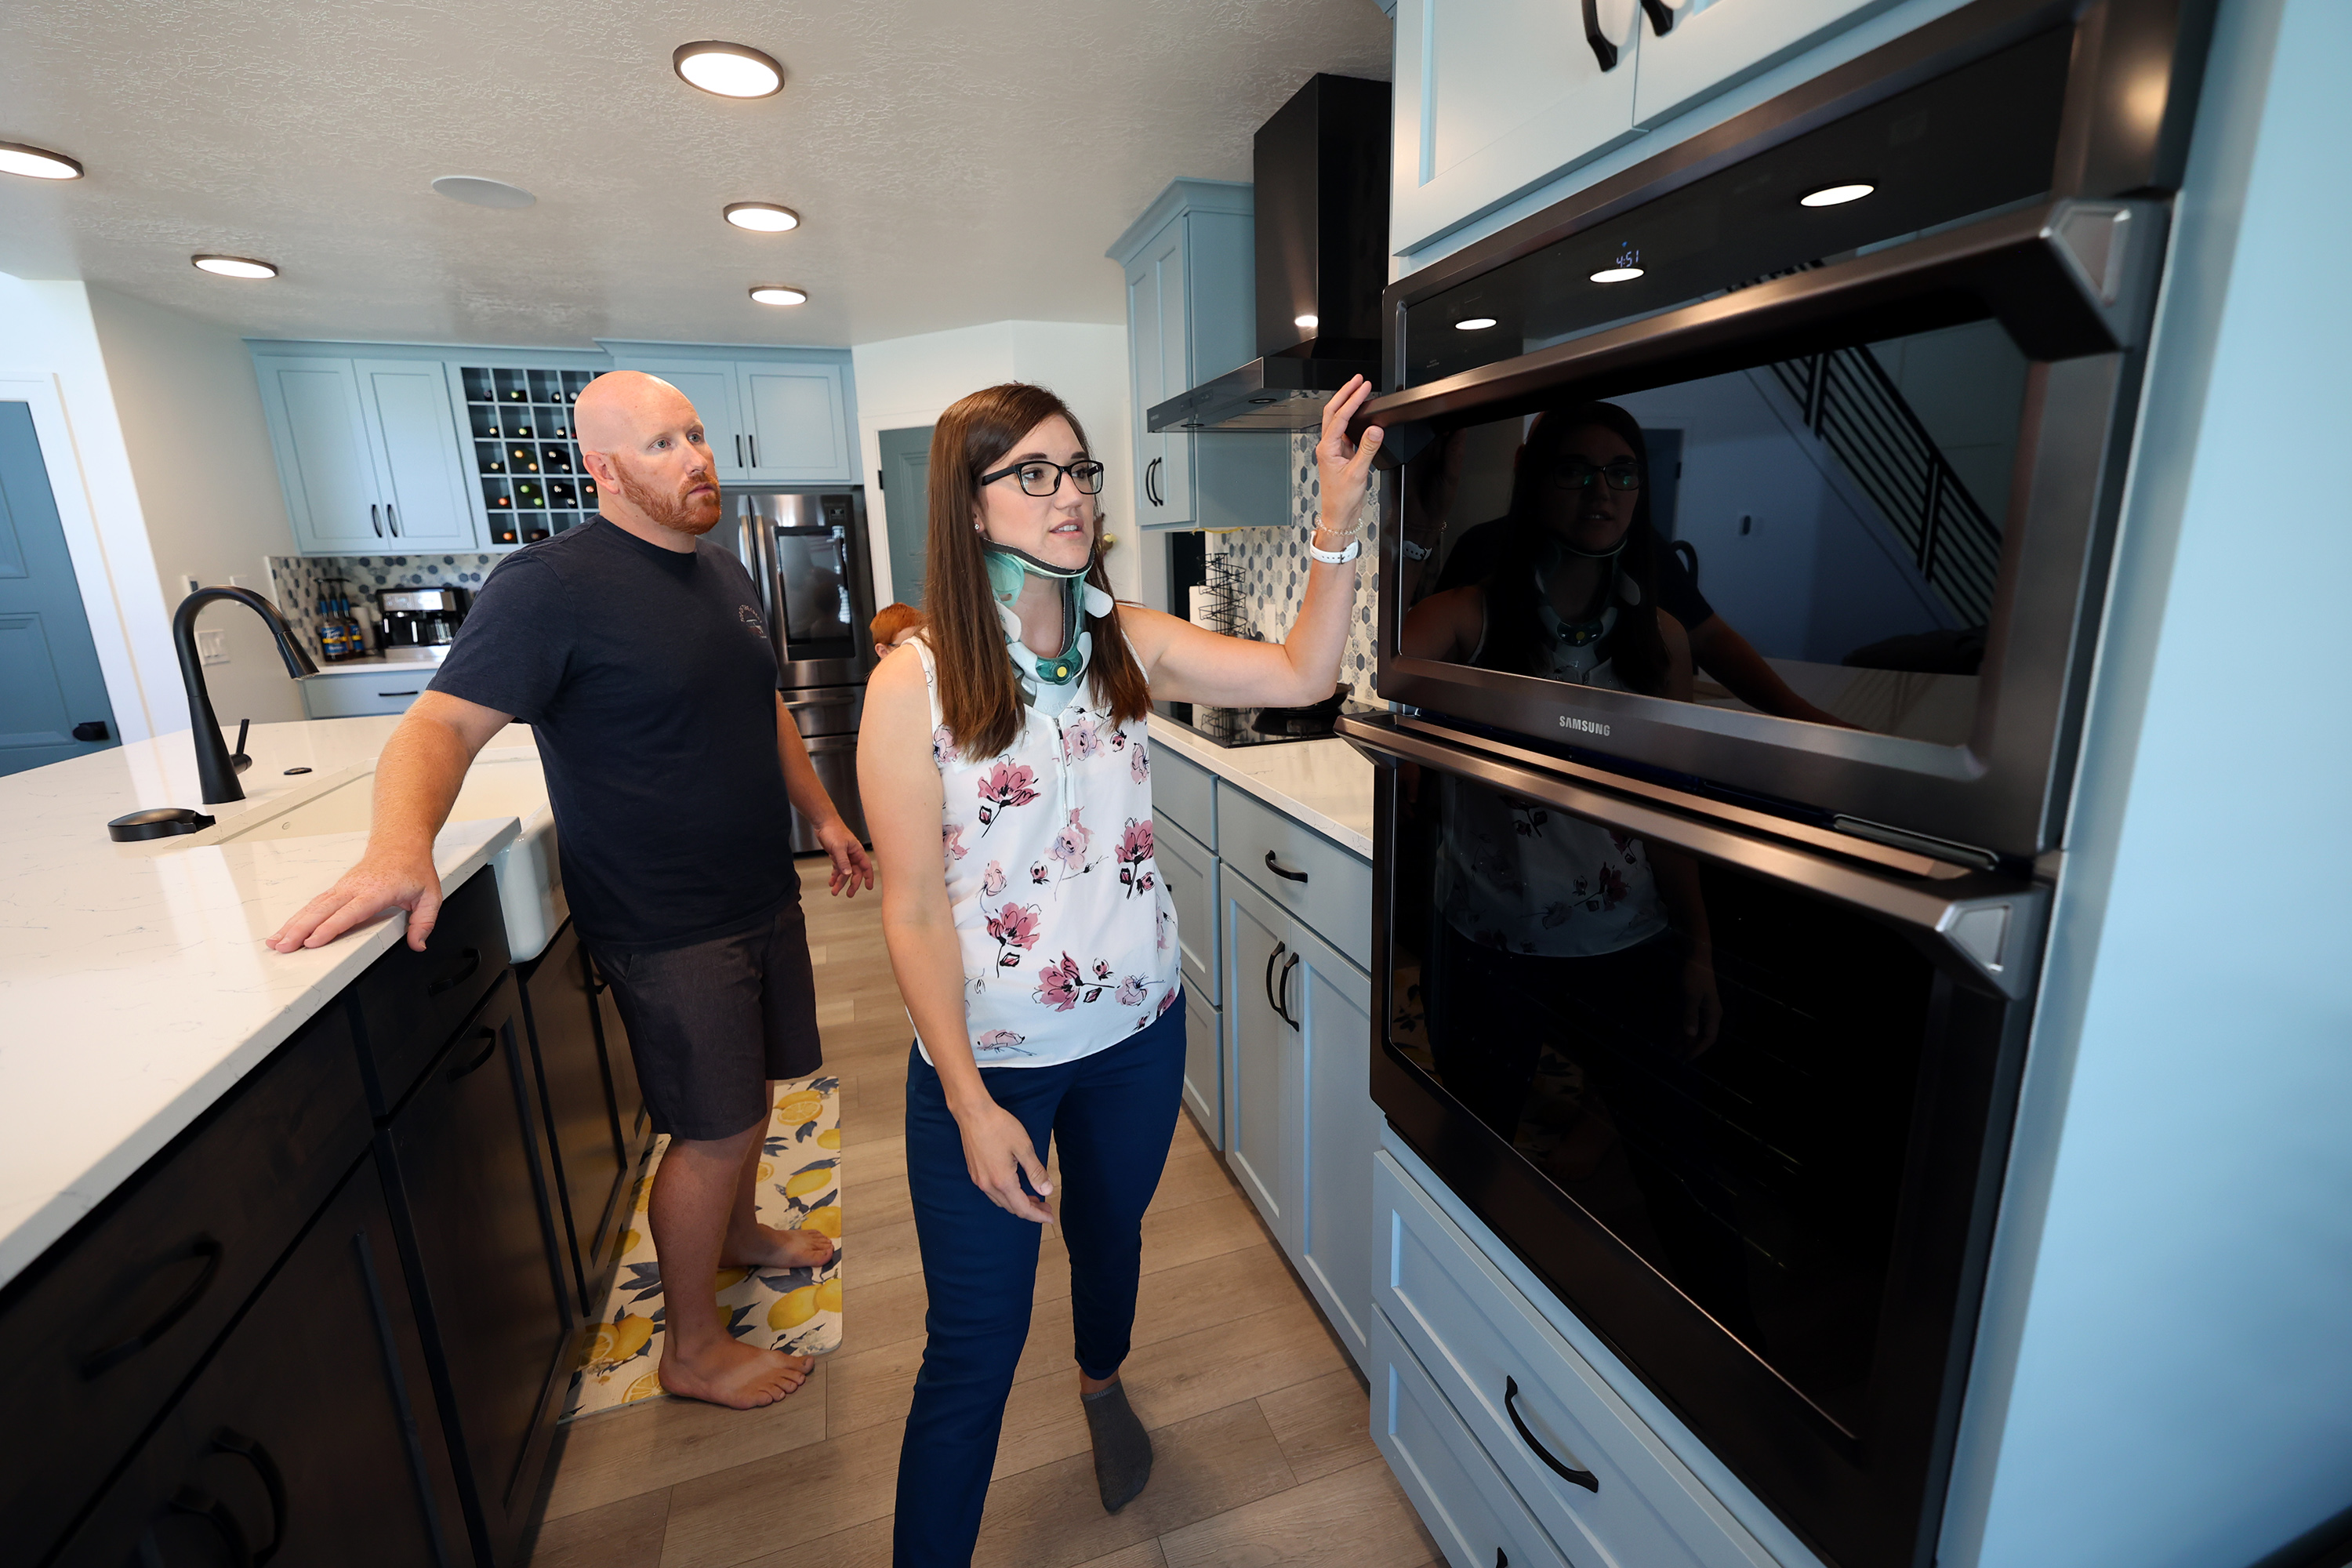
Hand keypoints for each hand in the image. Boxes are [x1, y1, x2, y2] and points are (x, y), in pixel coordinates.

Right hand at [266, 848, 442, 953]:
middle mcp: (355, 888)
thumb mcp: (430, 896)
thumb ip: (424, 922)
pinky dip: (298, 917)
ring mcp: (343, 887)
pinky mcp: (338, 888)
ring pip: (314, 907)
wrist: (401, 842)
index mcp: (376, 891)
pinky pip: (315, 904)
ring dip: (292, 924)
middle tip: (284, 947)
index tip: (313, 941)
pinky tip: (286, 929)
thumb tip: (418, 944)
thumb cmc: (413, 868)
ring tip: (275, 942)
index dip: (330, 928)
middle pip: (323, 910)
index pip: (350, 912)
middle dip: (301, 930)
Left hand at [815, 819, 874, 897]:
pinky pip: (837, 868)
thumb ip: (843, 861)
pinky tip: (831, 882)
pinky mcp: (836, 855)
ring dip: (840, 882)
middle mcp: (852, 855)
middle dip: (852, 884)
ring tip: (834, 891)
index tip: (868, 887)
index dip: (868, 877)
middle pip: (855, 873)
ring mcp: (844, 855)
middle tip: (849, 894)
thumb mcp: (838, 847)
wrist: (823, 822)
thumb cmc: (833, 830)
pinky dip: (835, 875)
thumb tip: (848, 874)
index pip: (866, 867)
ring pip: (844, 872)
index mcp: (857, 851)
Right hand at [954, 1095, 1053, 1222]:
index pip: (1023, 1208)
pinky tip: (1015, 1187)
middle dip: (1031, 1211)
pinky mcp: (974, 1172)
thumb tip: (1047, 1191)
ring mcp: (979, 1179)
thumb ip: (1036, 1172)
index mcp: (1002, 1181)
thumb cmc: (999, 1126)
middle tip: (1046, 1207)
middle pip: (1012, 1208)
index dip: (1038, 1215)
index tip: (1050, 1217)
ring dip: (1018, 1203)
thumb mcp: (1024, 1147)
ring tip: (1034, 1198)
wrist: (973, 1113)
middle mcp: (988, 1185)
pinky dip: (1007, 1195)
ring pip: (1001, 1201)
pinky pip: (993, 1193)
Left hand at [1314, 375, 1384, 540]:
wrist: (1339, 515)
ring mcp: (1333, 450)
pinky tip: (1362, 415)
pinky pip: (1346, 431)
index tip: (1364, 387)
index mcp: (1327, 448)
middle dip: (1345, 393)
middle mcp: (1327, 446)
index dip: (1352, 400)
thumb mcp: (1357, 473)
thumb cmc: (1342, 499)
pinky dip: (1353, 419)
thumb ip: (1367, 449)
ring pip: (1338, 420)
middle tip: (1358, 380)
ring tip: (1359, 391)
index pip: (1340, 417)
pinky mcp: (1341, 455)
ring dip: (1347, 404)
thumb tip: (1375, 429)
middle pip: (1333, 412)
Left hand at [1679, 954, 1722, 1058]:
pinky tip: (1672, 1036)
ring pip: (1693, 1029)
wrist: (1696, 957)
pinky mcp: (1693, 1004)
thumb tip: (1690, 1034)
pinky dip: (1680, 1029)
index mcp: (1713, 1014)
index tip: (1687, 1058)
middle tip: (1675, 1057)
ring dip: (1683, 1039)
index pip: (1708, 1038)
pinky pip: (1688, 1021)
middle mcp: (1709, 1014)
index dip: (1698, 1049)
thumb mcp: (1691, 996)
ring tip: (1671, 1050)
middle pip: (1700, 1036)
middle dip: (1688, 1046)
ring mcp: (1702, 1009)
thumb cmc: (1695, 976)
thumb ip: (1690, 1016)